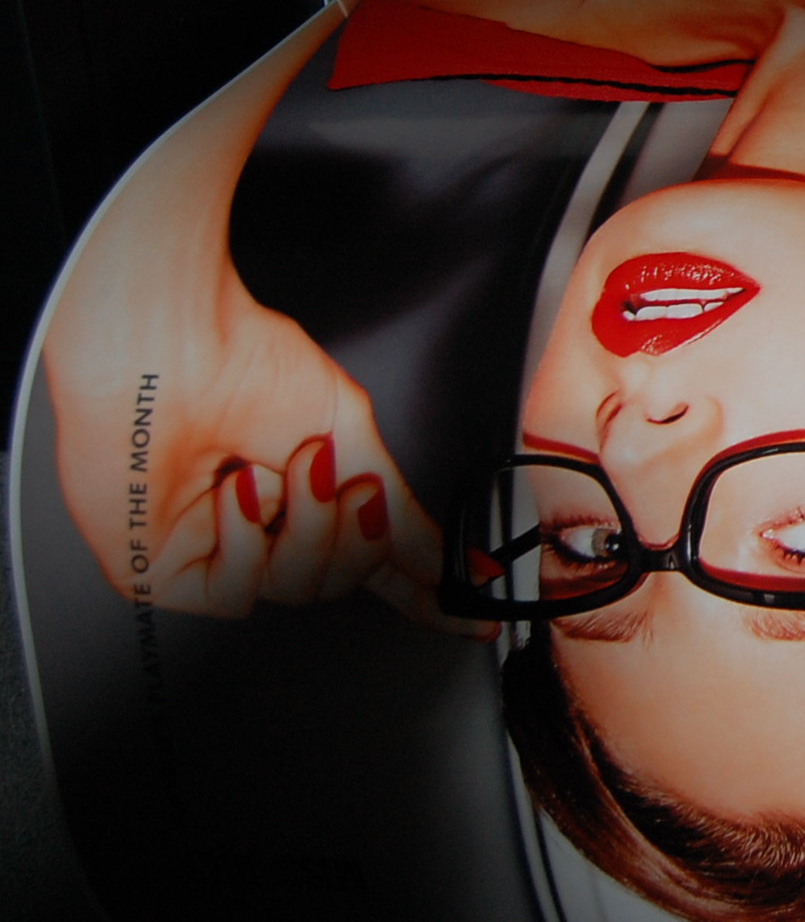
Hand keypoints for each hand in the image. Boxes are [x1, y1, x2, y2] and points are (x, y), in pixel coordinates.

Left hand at [133, 347, 481, 636]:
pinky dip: (244, 541)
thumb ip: (399, 510)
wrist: (168, 349)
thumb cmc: (240, 360)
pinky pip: (235, 594)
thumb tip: (443, 562)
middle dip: (357, 535)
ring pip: (295, 590)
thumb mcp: (349, 433)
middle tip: (353, 487)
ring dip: (306, 528)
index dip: (423, 593)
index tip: (475, 620)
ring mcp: (215, 551)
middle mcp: (264, 527)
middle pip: (342, 581)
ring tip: (288, 472)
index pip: (374, 560)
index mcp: (310, 494)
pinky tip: (234, 492)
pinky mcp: (164, 572)